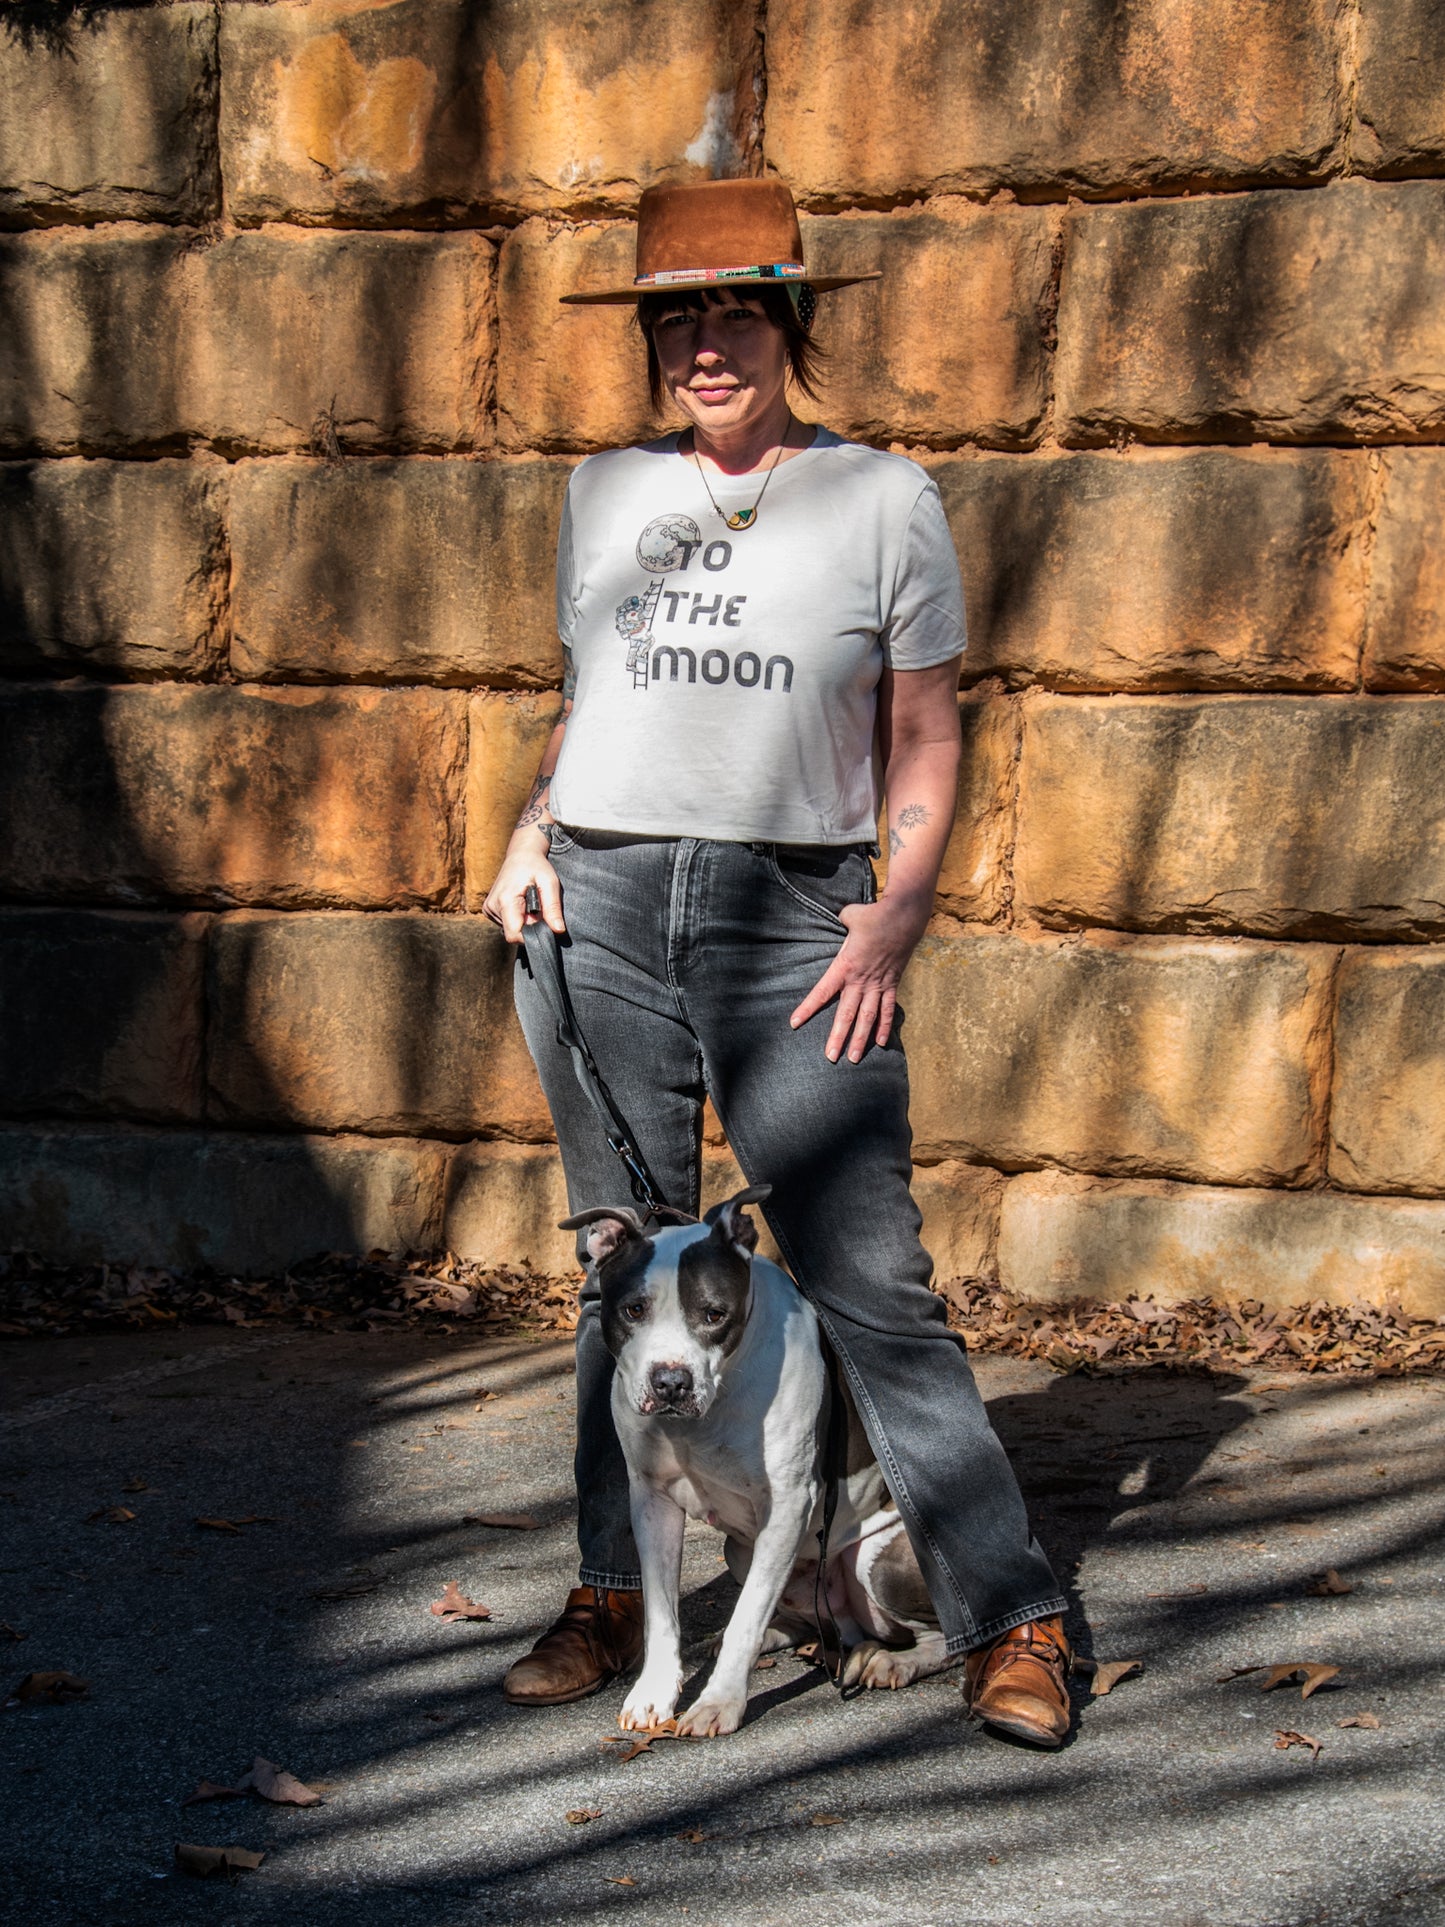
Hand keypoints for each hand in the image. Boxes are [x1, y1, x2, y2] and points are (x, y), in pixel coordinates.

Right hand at [482, 827, 565, 941]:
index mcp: (505, 900)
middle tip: (538, 909)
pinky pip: (506, 923)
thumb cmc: (536, 866)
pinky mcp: (489, 910)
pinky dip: (517, 918)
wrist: (521, 854)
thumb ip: (553, 907)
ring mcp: (488, 909)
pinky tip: (521, 903)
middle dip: (529, 926)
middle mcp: (492, 906)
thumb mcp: (549, 883)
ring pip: (510, 929)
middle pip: (513, 932)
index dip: (531, 936)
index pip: (514, 935)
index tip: (542, 925)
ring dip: (524, 921)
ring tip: (529, 903)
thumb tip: (558, 930)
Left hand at [789, 893, 930, 1062]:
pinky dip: (885, 1027)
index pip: (822, 991)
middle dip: (838, 1037)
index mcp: (845, 965)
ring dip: (861, 1039)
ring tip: (854, 1059)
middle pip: (846, 1014)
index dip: (807, 1008)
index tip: (794, 1023)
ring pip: (868, 1017)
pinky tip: (882, 1043)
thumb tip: (840, 919)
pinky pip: (888, 1010)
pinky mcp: (892, 984)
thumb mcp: (849, 916)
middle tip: (830, 1057)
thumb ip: (840, 921)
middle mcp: (861, 980)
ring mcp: (878, 984)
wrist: (904, 916)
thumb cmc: (873, 915)